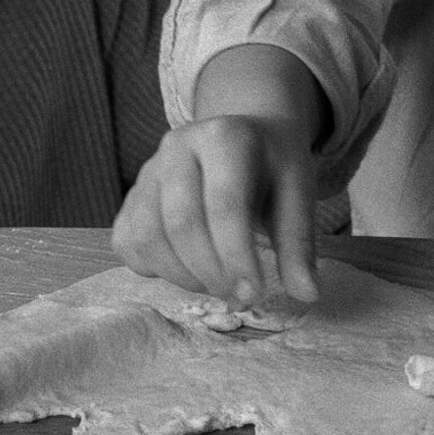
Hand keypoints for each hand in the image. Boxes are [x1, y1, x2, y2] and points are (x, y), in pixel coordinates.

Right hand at [112, 114, 319, 308]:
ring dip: (182, 276)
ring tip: (217, 284)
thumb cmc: (271, 167)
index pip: (224, 204)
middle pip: (181, 223)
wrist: (242, 137)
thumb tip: (307, 293)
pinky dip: (153, 269)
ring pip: (148, 235)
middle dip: (210, 273)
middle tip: (238, 297)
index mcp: (224, 137)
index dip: (237, 257)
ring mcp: (148, 169)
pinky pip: (126, 241)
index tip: (255, 294)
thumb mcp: (298, 192)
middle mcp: (177, 146)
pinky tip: (188, 271)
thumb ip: (298, 242)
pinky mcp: (131, 195)